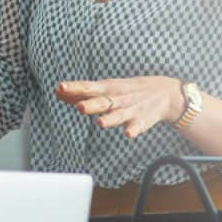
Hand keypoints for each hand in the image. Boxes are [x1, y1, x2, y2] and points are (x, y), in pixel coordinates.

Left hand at [56, 77, 182, 139]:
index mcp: (106, 89)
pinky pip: (137, 127)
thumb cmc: (126, 91)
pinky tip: (128, 134)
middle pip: (101, 102)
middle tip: (79, 106)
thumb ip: (82, 93)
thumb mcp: (105, 88)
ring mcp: (129, 110)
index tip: (60, 87)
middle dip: (90, 104)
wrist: (163, 92)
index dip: (74, 88)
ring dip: (110, 119)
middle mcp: (116, 99)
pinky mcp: (142, 120)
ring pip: (118, 115)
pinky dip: (133, 130)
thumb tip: (58, 93)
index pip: (87, 88)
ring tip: (100, 122)